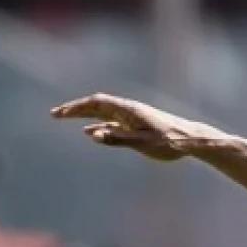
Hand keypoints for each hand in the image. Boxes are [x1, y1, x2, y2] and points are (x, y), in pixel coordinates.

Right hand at [50, 93, 217, 161]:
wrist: (191, 140)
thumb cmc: (169, 142)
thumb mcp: (143, 143)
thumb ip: (118, 139)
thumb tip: (93, 134)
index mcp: (128, 110)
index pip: (97, 103)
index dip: (77, 107)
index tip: (60, 113)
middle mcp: (128, 110)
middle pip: (96, 105)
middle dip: (75, 109)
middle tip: (54, 114)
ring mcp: (132, 117)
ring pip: (103, 113)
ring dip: (84, 115)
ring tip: (65, 118)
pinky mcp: (137, 126)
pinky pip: (112, 123)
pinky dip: (98, 125)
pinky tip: (90, 132)